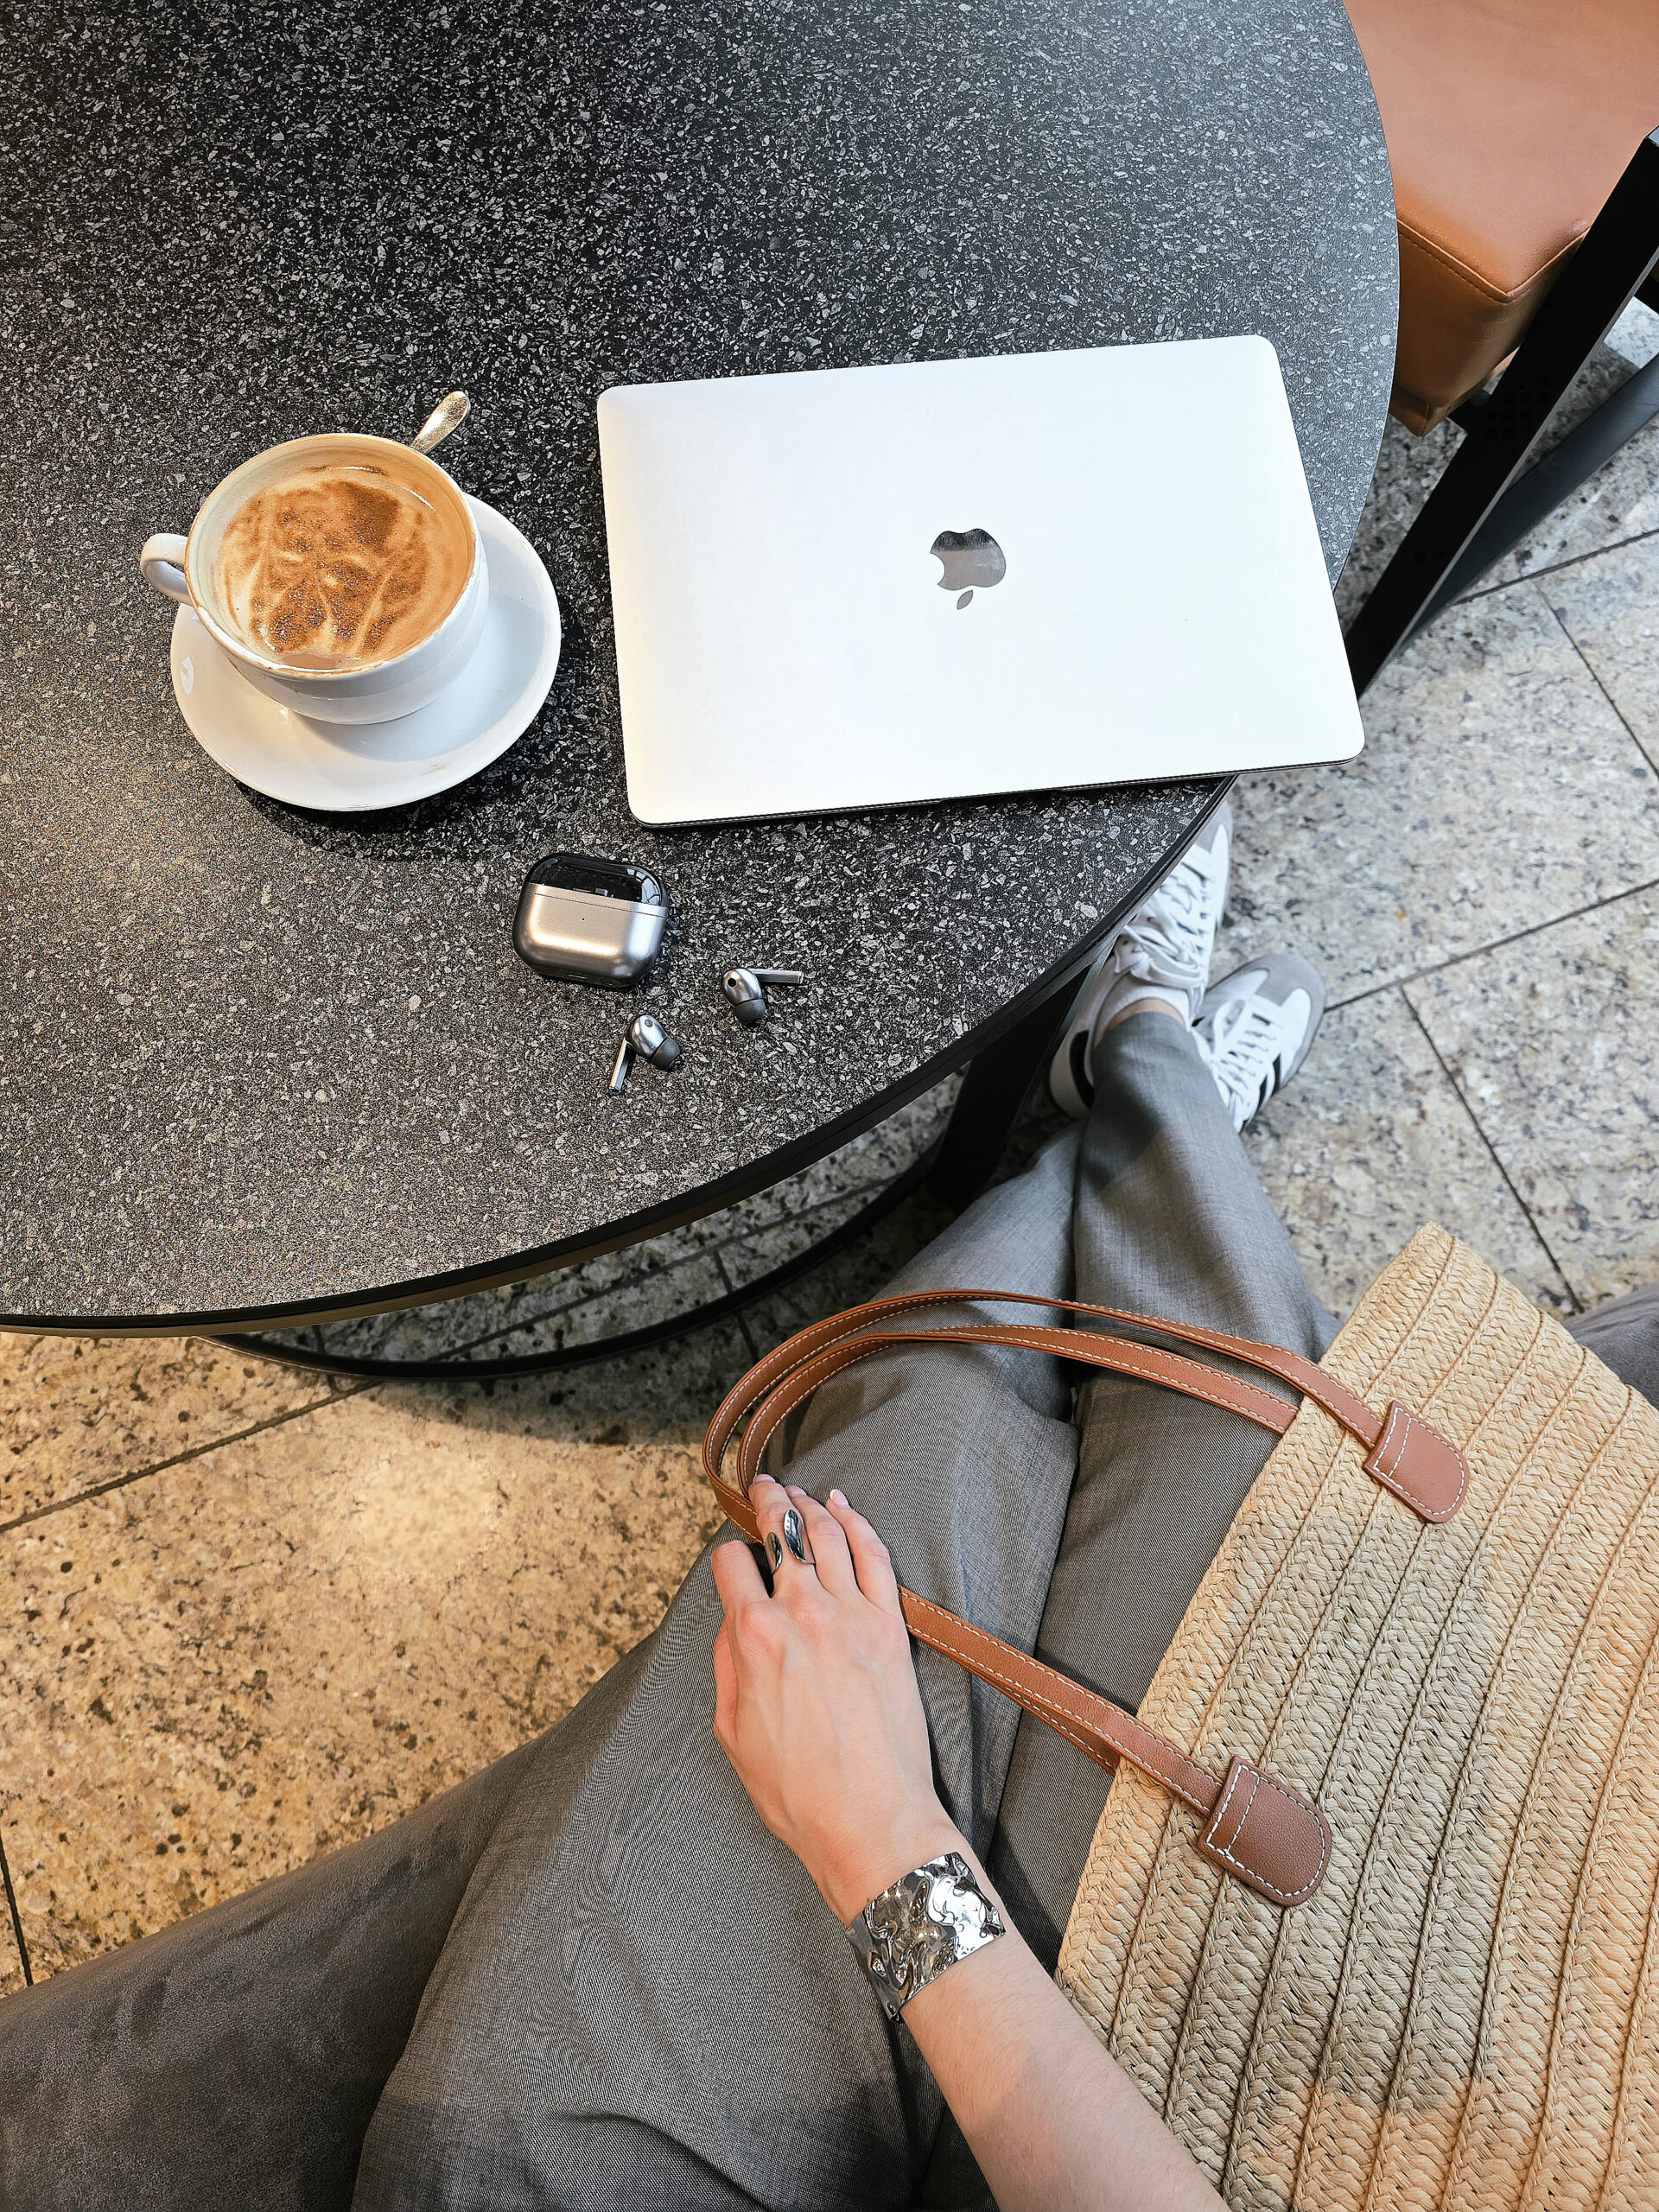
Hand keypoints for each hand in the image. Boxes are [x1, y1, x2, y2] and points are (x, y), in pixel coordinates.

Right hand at [711, 1475, 962, 1921]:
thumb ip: (727, 1664)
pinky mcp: (890, 1626)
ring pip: (826, 1532)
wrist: (870, 1820)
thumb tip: (732, 1622)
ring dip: (807, 1503)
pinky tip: (844, 1507)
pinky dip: (856, 1522)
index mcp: (755, 1637)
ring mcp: (852, 1615)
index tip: (729, 1561)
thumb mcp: (732, 1732)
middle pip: (780, 1530)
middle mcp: (803, 1613)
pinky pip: (874, 1555)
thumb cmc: (799, 1791)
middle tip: (761, 1487)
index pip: (730, 1564)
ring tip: (797, 1492)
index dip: (724, 1558)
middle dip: (766, 1501)